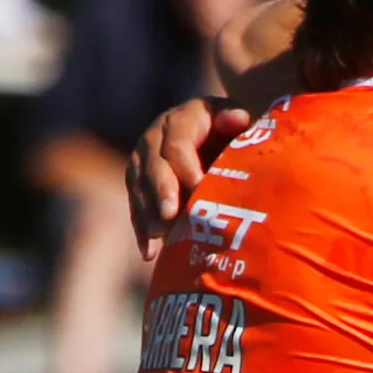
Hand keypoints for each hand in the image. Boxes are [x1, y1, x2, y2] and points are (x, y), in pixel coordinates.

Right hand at [128, 96, 243, 254]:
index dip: (186, 166)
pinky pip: (135, 206)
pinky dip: (142, 230)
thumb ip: (235, 120)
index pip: (177, 144)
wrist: (211, 133)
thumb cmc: (231, 131)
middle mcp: (154, 137)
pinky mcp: (137, 182)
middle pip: (154, 166)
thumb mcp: (234, 120)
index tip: (197, 187)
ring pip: (139, 188)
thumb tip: (237, 119)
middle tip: (170, 215)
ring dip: (149, 214)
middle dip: (162, 192)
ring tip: (158, 238)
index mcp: (180, 120)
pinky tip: (149, 253)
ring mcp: (142, 161)